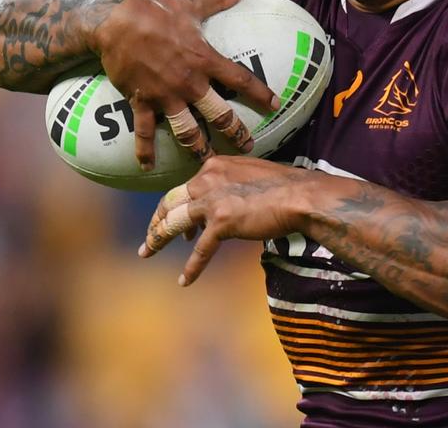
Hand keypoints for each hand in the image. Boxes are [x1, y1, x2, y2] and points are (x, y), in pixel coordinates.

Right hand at [89, 0, 278, 169]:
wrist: (115, 21)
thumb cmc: (155, 11)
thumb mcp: (190, 5)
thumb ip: (216, 0)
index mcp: (205, 60)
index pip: (241, 80)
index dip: (260, 93)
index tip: (276, 105)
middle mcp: (189, 82)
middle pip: (220, 114)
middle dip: (236, 133)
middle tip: (247, 147)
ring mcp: (165, 95)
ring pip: (188, 130)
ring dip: (199, 149)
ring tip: (207, 163)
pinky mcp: (141, 101)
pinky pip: (145, 132)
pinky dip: (145, 151)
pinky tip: (148, 167)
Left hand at [137, 155, 310, 284]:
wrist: (301, 196)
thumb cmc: (285, 186)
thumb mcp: (251, 174)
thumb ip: (233, 183)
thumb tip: (227, 201)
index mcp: (214, 166)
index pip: (186, 187)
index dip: (177, 205)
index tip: (176, 219)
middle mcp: (207, 180)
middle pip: (171, 201)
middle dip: (156, 220)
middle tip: (148, 237)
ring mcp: (212, 201)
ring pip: (174, 222)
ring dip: (157, 239)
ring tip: (146, 252)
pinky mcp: (221, 222)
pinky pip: (201, 249)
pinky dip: (192, 267)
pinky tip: (184, 280)